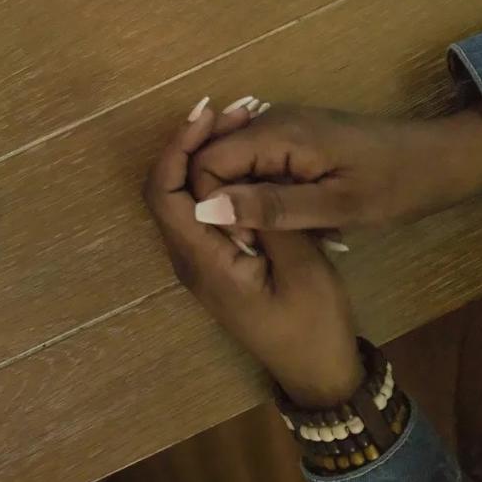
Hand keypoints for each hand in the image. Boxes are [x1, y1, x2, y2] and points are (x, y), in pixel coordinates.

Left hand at [143, 99, 363, 407]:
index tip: (208, 116)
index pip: (165, 195)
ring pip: (182, 197)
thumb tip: (236, 182)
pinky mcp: (215, 259)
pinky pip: (200, 209)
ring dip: (202, 157)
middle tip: (229, 111)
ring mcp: (199, 260)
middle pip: (166, 191)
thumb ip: (269, 223)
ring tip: (238, 123)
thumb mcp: (304, 271)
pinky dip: (215, 177)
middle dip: (189, 145)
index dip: (178, 149)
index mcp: (203, 263)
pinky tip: (244, 156)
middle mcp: (189, 259)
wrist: (316, 370)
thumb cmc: (313, 324)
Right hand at [189, 103, 481, 229]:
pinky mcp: (291, 136)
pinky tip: (288, 217)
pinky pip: (255, 164)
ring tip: (277, 232)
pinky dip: (261, 193)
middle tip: (259, 241)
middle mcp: (271, 120)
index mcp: (278, 133)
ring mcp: (281, 126)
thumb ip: (270, 207)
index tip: (242, 238)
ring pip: (233, 165)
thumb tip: (207, 210)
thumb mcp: (336, 207)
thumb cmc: (395, 185)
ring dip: (244, 201)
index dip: (211, 202)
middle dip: (224, 202)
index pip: (205, 162)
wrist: (442, 159)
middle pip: (214, 160)